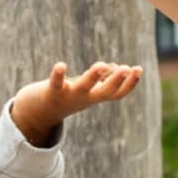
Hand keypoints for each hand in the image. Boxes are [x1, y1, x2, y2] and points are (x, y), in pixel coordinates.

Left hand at [11, 61, 142, 144]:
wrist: (37, 113)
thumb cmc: (65, 96)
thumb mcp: (85, 89)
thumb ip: (99, 80)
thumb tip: (112, 67)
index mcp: (94, 97)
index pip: (117, 93)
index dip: (129, 83)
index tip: (139, 69)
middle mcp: (84, 98)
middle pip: (105, 92)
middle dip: (117, 81)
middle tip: (128, 69)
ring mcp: (69, 95)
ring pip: (84, 87)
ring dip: (93, 77)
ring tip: (102, 65)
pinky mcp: (52, 92)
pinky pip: (56, 83)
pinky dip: (58, 75)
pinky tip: (60, 65)